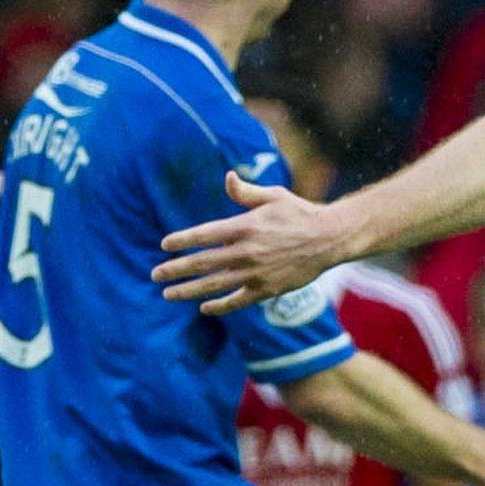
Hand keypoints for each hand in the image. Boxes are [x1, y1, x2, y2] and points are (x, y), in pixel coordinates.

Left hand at [153, 172, 347, 315]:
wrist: (329, 238)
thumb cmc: (298, 213)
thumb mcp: (273, 195)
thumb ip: (245, 191)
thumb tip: (228, 178)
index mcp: (245, 226)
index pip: (204, 235)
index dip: (182, 241)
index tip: (164, 245)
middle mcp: (247, 251)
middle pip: (204, 262)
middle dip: (176, 269)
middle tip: (155, 274)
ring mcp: (256, 273)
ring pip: (215, 285)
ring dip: (189, 290)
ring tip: (168, 294)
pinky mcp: (267, 289)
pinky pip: (238, 300)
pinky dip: (220, 305)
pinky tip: (204, 308)